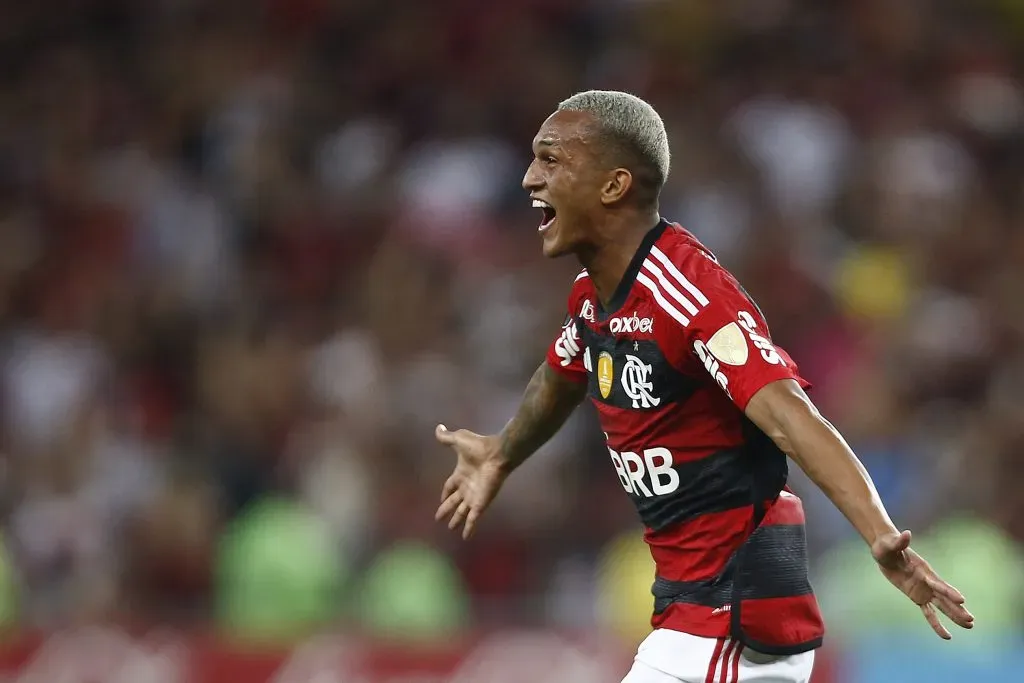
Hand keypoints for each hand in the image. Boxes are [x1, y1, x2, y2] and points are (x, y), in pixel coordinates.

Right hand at [434, 424, 507, 539]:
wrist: (497, 453)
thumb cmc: (479, 446)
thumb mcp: (458, 440)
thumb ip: (447, 437)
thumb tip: (438, 428)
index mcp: (461, 473)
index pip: (450, 486)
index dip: (445, 493)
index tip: (440, 499)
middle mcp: (468, 486)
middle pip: (454, 501)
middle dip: (447, 510)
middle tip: (439, 519)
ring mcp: (474, 496)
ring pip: (462, 511)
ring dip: (456, 520)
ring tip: (450, 528)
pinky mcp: (481, 503)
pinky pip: (473, 518)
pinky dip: (469, 528)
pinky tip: (466, 537)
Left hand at [871, 529, 974, 638]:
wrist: (885, 550)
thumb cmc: (887, 546)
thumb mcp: (890, 544)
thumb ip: (899, 541)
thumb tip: (906, 534)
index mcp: (923, 570)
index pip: (938, 583)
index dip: (949, 591)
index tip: (962, 600)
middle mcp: (927, 581)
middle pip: (945, 598)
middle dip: (957, 609)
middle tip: (971, 620)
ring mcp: (923, 590)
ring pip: (941, 606)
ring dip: (954, 616)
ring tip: (970, 626)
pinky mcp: (917, 596)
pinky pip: (928, 612)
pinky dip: (936, 623)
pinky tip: (946, 635)